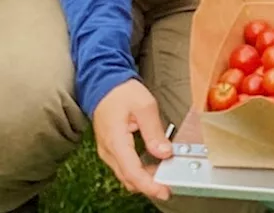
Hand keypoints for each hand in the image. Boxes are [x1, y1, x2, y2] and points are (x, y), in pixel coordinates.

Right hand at [92, 79, 172, 201]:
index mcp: (115, 140)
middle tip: (170, 183)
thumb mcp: (144, 106)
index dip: (149, 185)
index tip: (164, 190)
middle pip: (128, 177)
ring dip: (144, 178)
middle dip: (149, 184)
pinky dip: (139, 170)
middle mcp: (109, 150)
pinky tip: (154, 164)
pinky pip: (125, 166)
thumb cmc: (122, 92)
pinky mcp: (111, 149)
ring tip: (165, 172)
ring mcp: (108, 151)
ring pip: (126, 174)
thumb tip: (164, 152)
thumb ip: (154, 131)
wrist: (104, 84)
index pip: (132, 171)